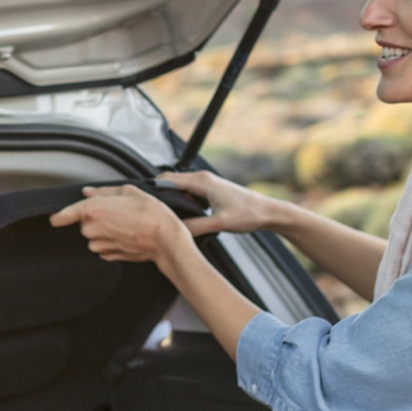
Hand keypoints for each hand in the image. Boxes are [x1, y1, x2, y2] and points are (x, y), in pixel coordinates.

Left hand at [50, 184, 195, 264]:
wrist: (165, 240)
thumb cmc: (151, 213)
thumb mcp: (129, 192)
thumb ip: (104, 191)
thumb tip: (88, 192)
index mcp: (93, 210)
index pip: (66, 214)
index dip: (59, 216)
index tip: (54, 218)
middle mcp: (92, 229)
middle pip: (85, 223)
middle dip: (97, 217)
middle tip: (119, 212)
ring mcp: (99, 244)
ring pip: (94, 236)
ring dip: (105, 230)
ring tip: (126, 224)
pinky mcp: (108, 255)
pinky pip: (103, 246)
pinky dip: (112, 241)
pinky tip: (127, 236)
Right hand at [161, 169, 287, 236]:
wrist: (268, 212)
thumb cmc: (249, 214)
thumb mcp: (219, 223)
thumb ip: (194, 227)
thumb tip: (174, 232)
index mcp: (201, 181)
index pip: (166, 179)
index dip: (152, 190)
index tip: (143, 203)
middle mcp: (202, 178)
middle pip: (169, 182)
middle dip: (159, 196)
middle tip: (150, 213)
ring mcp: (206, 184)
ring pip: (178, 189)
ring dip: (170, 200)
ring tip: (162, 216)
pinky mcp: (209, 192)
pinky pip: (187, 194)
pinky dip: (180, 203)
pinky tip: (179, 217)